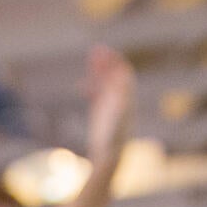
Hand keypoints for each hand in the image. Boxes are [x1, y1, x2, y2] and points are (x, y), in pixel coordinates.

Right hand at [82, 44, 134, 168]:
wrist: (108, 157)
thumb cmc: (113, 142)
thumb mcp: (117, 120)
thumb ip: (120, 101)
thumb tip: (123, 87)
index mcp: (126, 100)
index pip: (124, 74)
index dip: (115, 62)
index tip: (105, 52)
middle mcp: (120, 101)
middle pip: (114, 75)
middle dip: (106, 62)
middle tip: (96, 49)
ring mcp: (110, 106)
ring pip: (105, 83)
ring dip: (98, 71)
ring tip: (90, 58)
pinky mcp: (101, 113)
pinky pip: (96, 95)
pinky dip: (90, 88)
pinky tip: (79, 87)